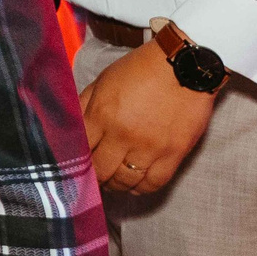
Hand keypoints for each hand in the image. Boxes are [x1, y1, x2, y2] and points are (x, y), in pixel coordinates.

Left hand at [81, 39, 216, 195]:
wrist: (185, 65)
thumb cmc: (141, 69)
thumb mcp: (104, 80)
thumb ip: (85, 104)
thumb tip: (71, 127)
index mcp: (101, 114)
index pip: (80, 150)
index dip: (75, 162)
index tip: (75, 167)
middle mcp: (123, 135)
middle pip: (100, 171)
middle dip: (93, 178)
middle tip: (92, 179)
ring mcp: (149, 148)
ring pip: (125, 181)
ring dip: (115, 185)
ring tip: (112, 183)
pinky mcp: (173, 155)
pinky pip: (153, 184)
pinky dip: (141, 189)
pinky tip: (134, 185)